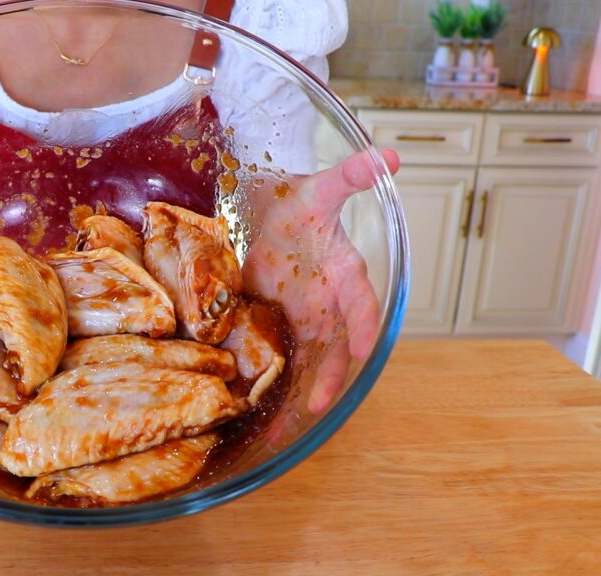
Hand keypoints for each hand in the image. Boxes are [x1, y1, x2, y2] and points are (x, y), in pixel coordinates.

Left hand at [243, 149, 400, 413]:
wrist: (268, 215)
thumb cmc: (299, 203)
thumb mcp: (319, 189)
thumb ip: (349, 176)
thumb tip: (387, 156)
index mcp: (344, 270)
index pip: (359, 297)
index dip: (361, 320)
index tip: (363, 344)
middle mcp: (329, 301)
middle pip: (336, 343)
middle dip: (330, 374)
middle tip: (318, 404)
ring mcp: (304, 317)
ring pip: (311, 360)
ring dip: (302, 391)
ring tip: (285, 426)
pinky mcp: (280, 326)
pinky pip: (284, 359)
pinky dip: (276, 384)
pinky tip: (262, 413)